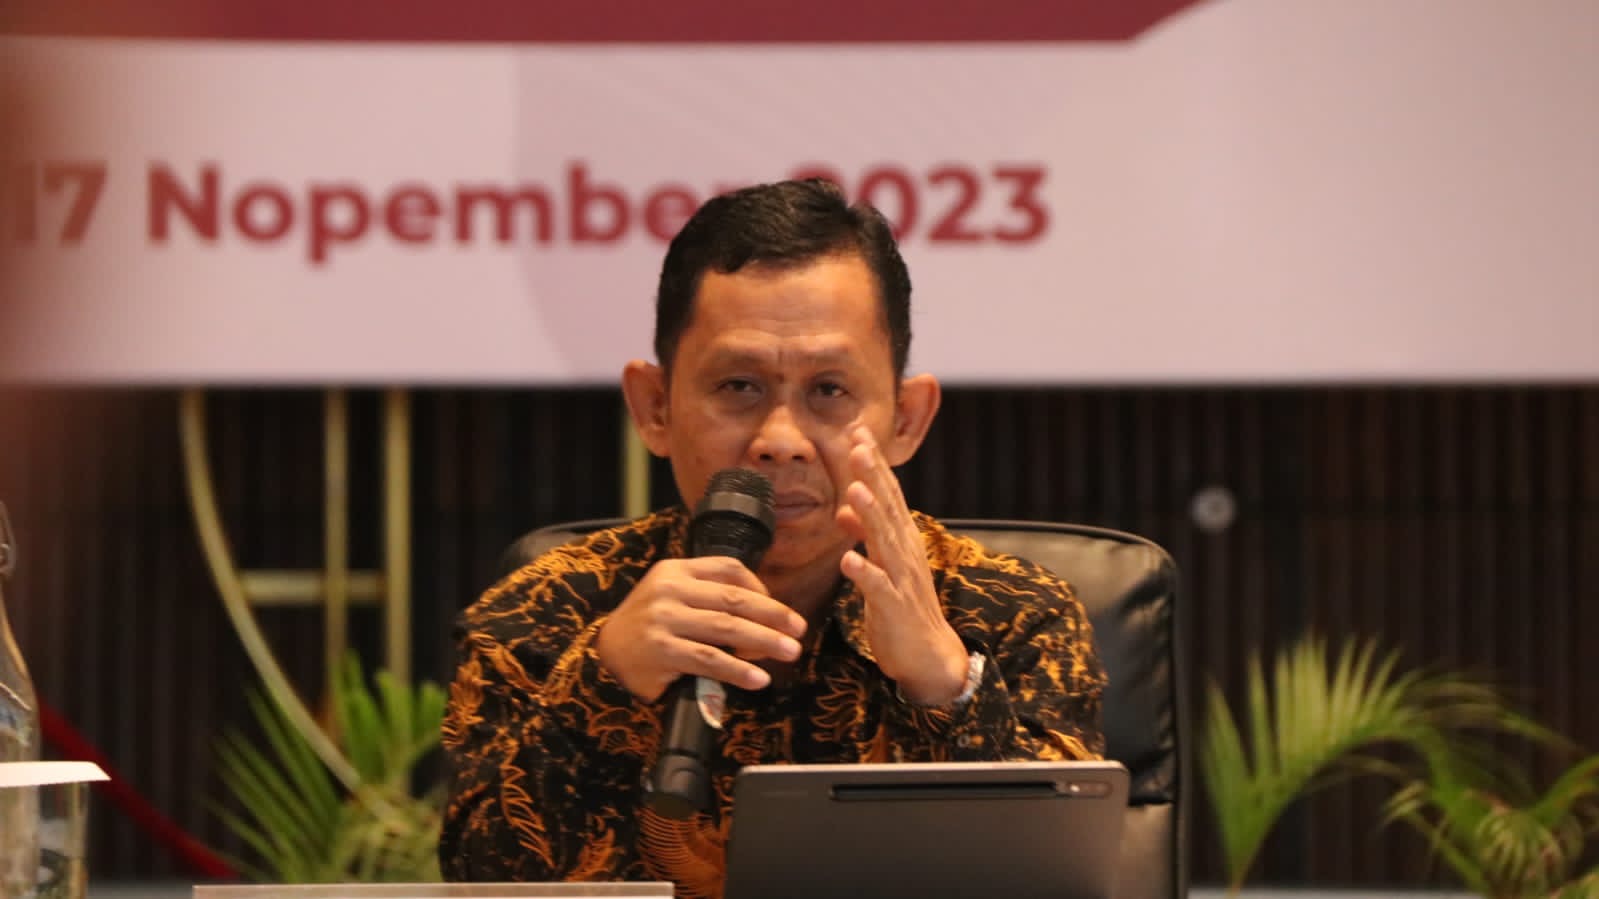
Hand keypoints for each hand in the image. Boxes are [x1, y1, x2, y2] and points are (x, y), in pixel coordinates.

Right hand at [594, 556, 807, 701]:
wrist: (605, 656)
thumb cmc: (652, 627)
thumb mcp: (675, 598)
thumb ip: (713, 599)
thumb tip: (767, 620)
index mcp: (676, 570)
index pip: (729, 570)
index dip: (761, 590)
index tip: (782, 612)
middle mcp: (669, 590)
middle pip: (734, 599)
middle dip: (773, 615)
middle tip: (799, 631)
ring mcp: (663, 620)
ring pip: (726, 629)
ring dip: (764, 642)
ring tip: (789, 652)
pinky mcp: (661, 651)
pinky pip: (708, 660)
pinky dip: (737, 670)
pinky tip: (758, 679)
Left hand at [836, 426, 968, 704]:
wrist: (927, 654)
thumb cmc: (901, 606)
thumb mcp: (881, 563)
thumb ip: (864, 534)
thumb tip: (843, 507)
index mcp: (900, 538)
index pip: (886, 492)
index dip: (872, 463)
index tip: (857, 431)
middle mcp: (904, 551)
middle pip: (888, 507)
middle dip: (872, 475)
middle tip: (857, 443)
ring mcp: (902, 578)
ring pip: (885, 541)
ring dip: (870, 516)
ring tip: (854, 490)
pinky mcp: (895, 607)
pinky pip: (878, 588)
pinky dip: (865, 573)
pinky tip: (848, 560)